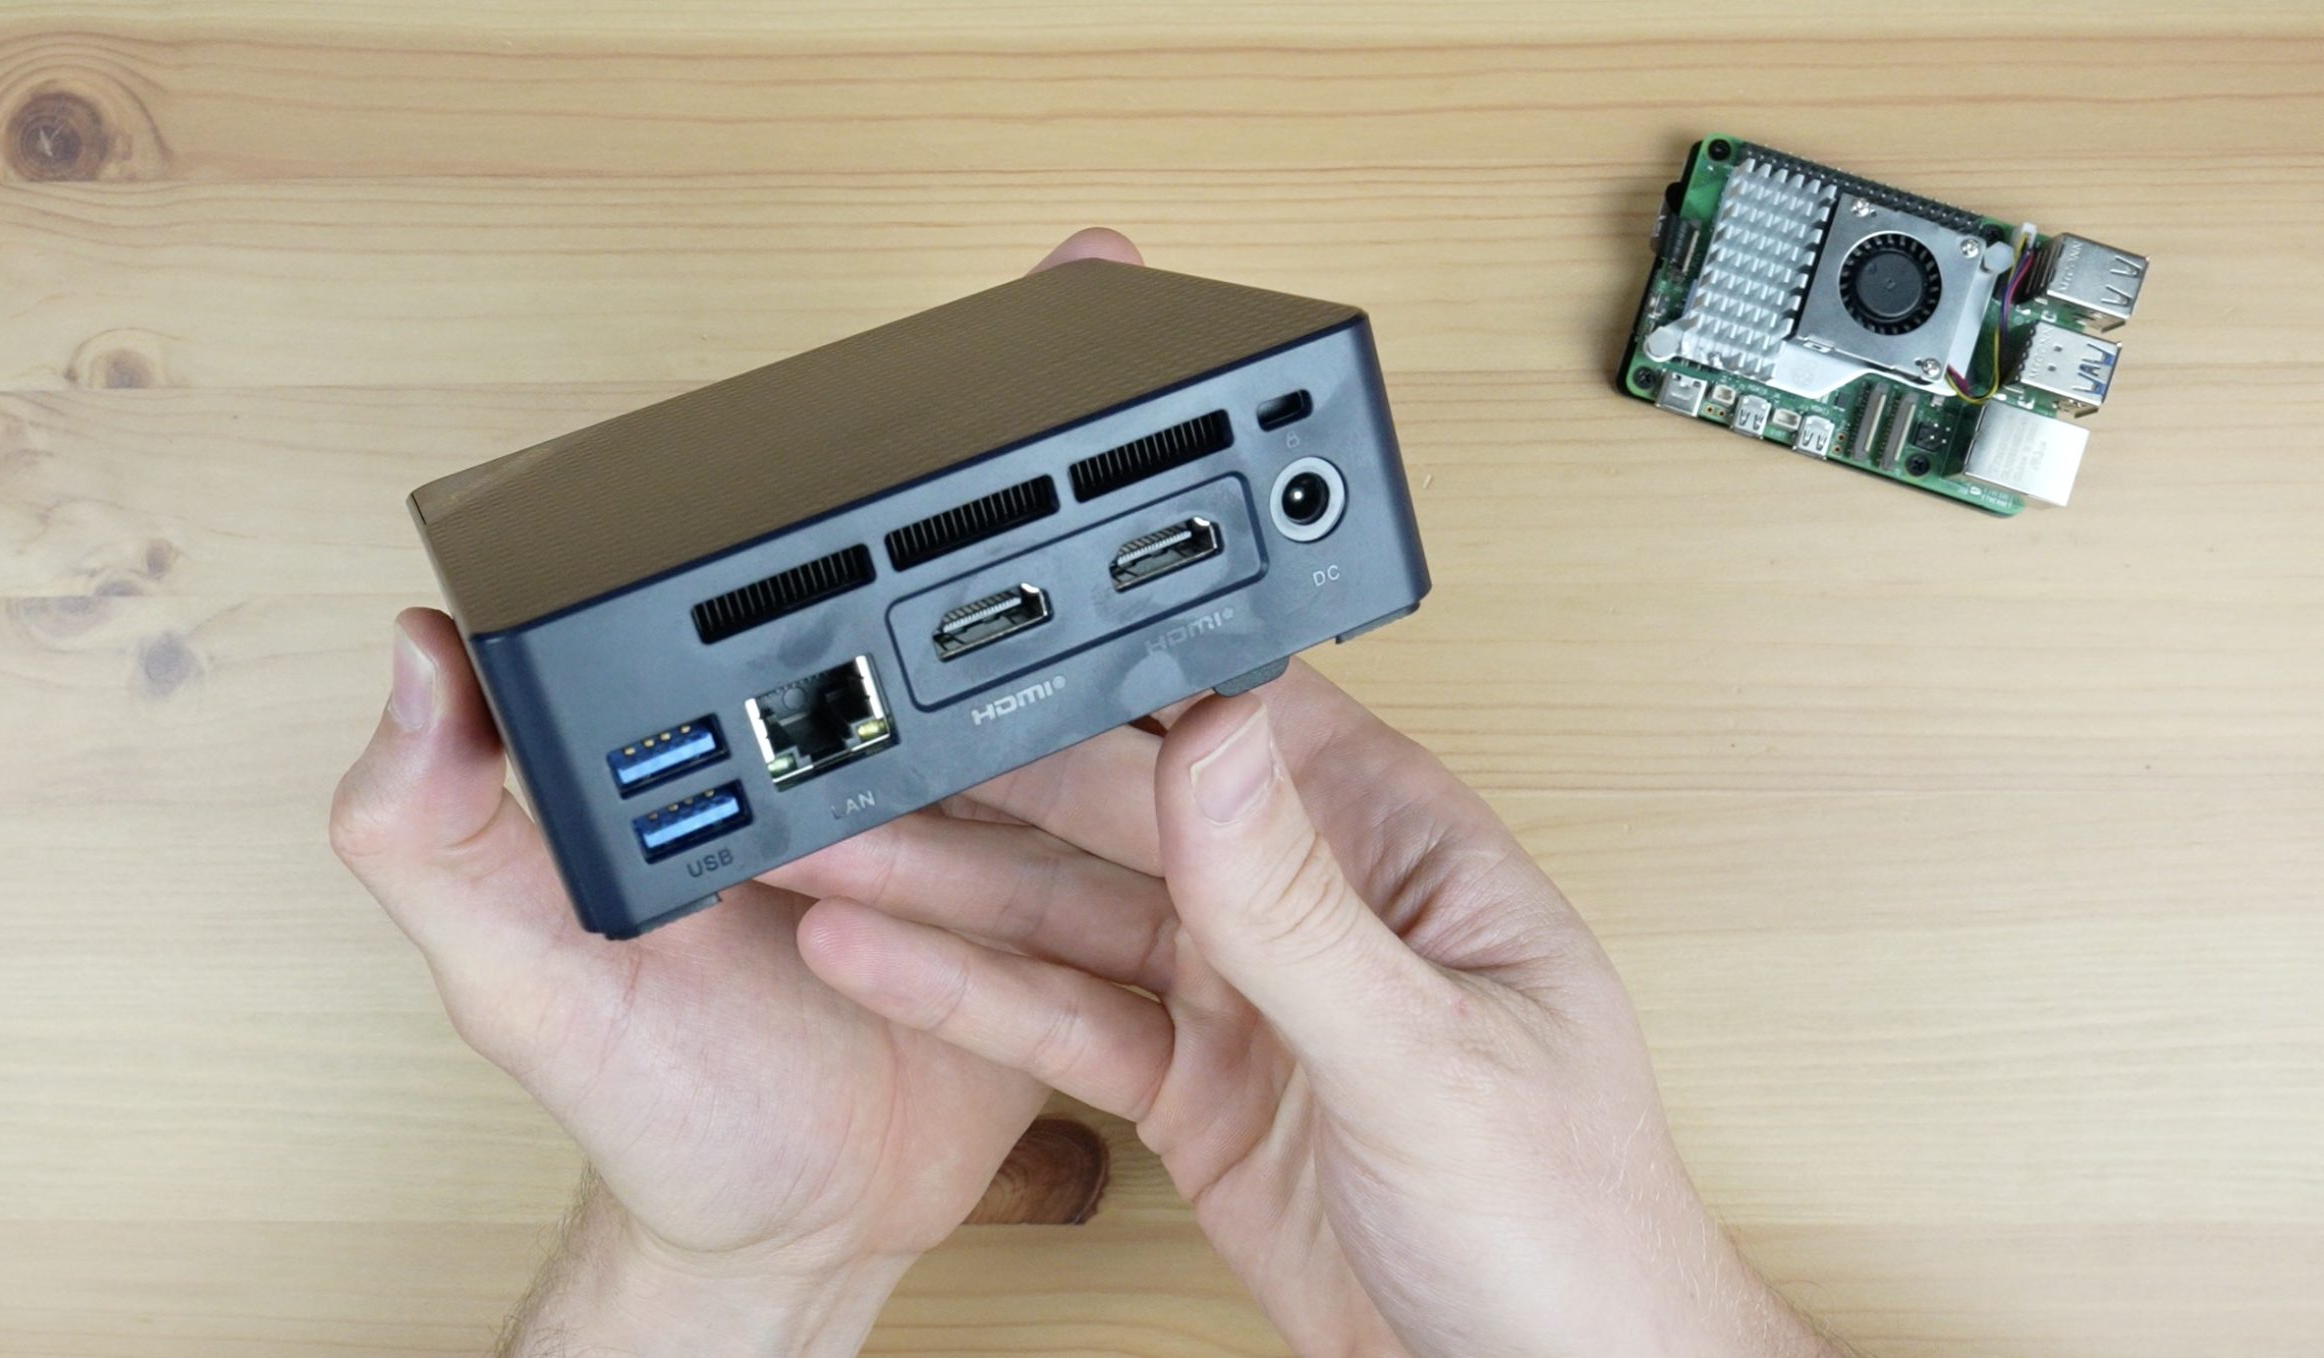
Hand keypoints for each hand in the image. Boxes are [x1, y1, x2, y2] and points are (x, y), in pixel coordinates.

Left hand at [330, 230, 1141, 1354]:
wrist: (790, 1237)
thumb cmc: (647, 1117)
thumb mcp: (515, 982)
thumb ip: (434, 833)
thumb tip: (416, 654)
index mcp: (712, 756)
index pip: (759, 599)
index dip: (812, 493)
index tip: (879, 387)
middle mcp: (846, 772)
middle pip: (928, 615)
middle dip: (1003, 496)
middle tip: (1080, 366)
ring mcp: (956, 830)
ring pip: (1044, 701)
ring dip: (1112, 611)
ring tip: (1183, 506)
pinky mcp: (1043, 904)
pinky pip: (1112, 835)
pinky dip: (1172, 764)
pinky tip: (1231, 689)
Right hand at [766, 663, 1838, 1357]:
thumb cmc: (1567, 1220)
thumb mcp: (1427, 1054)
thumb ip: (1308, 909)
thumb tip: (1216, 739)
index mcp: (1401, 845)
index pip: (1236, 717)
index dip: (1108, 677)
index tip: (980, 654)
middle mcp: (1313, 903)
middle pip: (1120, 812)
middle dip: (987, 786)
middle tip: (856, 767)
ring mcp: (1244, 997)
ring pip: (1069, 916)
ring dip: (946, 888)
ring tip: (823, 857)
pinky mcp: (1192, 1090)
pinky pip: (1060, 1026)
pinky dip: (963, 998)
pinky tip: (875, 958)